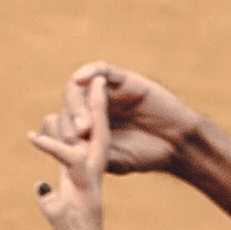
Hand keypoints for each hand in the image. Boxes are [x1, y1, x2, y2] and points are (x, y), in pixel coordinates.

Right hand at [27, 71, 115, 229]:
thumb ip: (58, 216)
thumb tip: (44, 191)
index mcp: (88, 194)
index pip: (75, 159)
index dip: (58, 145)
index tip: (35, 138)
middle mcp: (88, 185)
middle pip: (94, 139)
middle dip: (95, 109)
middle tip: (98, 79)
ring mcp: (81, 187)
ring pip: (84, 144)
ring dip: (83, 117)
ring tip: (84, 92)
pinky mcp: (72, 193)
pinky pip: (70, 158)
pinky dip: (64, 140)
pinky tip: (57, 131)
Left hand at [57, 64, 208, 175]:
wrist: (175, 145)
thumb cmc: (144, 154)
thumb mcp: (110, 160)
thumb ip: (87, 153)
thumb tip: (58, 152)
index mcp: (88, 122)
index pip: (61, 119)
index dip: (55, 132)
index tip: (59, 148)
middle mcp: (95, 103)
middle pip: (69, 102)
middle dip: (68, 120)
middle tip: (77, 137)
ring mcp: (109, 91)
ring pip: (82, 86)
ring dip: (77, 104)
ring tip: (85, 126)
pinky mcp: (124, 80)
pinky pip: (102, 69)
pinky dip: (90, 71)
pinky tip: (82, 79)